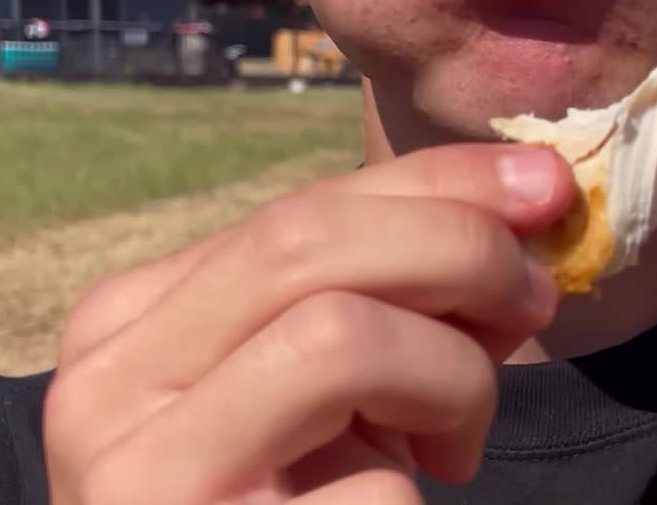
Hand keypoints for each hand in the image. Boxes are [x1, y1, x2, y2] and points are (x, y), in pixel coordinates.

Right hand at [43, 144, 573, 504]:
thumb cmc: (297, 493)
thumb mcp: (331, 376)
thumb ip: (393, 289)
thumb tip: (526, 202)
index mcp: (136, 320)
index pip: (303, 208)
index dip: (442, 183)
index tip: (544, 184)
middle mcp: (112, 385)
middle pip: (308, 244)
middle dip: (460, 249)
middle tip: (536, 301)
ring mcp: (146, 474)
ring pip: (337, 337)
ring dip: (453, 375)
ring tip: (459, 438)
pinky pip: (370, 485)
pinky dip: (423, 486)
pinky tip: (417, 497)